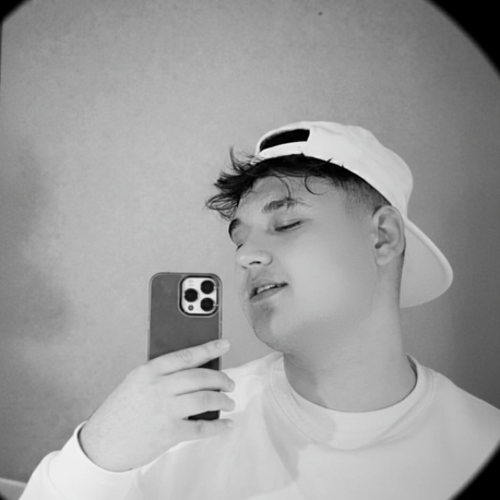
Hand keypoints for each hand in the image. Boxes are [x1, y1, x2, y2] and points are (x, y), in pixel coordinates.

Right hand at [78, 339, 234, 471]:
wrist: (102, 444)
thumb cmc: (121, 411)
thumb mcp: (136, 382)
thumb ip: (162, 375)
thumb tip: (196, 371)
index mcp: (149, 371)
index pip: (186, 355)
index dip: (209, 348)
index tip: (224, 344)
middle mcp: (158, 388)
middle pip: (200, 377)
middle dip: (221, 379)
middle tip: (229, 383)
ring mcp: (164, 410)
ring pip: (204, 399)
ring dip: (222, 400)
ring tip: (228, 402)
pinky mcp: (169, 433)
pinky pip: (201, 428)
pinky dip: (218, 426)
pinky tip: (226, 424)